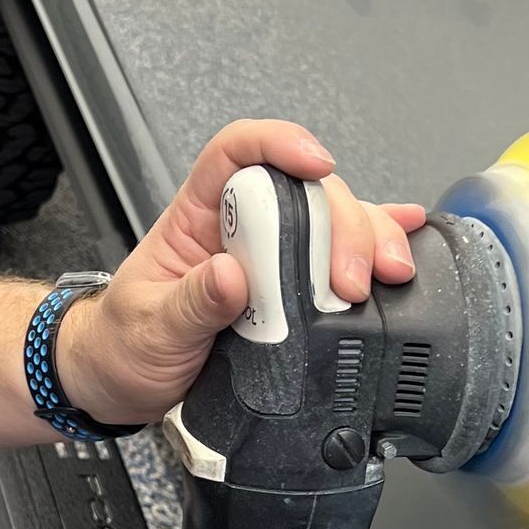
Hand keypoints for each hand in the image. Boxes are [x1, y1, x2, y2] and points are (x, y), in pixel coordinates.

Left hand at [56, 120, 426, 427]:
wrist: (121, 384)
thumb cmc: (124, 345)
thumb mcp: (148, 329)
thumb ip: (190, 304)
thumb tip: (231, 276)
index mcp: (197, 218)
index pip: (236, 152)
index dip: (277, 145)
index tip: (315, 165)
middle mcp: (240, 228)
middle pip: (302, 192)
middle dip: (342, 224)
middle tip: (352, 279)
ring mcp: (270, 258)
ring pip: (331, 223)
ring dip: (368, 240)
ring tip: (389, 274)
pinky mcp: (291, 292)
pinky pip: (339, 257)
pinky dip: (377, 244)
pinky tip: (407, 241)